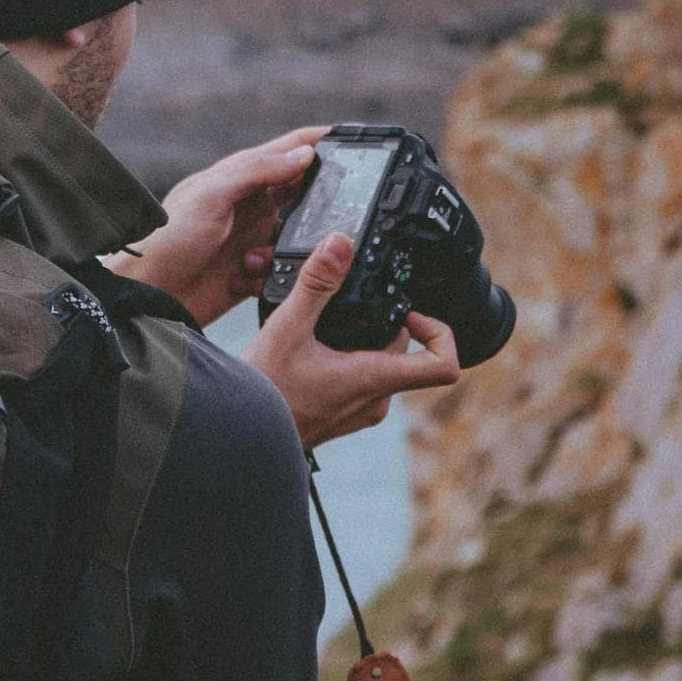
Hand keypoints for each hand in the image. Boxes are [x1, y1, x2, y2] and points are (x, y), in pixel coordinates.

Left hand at [107, 126, 328, 327]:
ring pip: (297, 236)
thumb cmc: (166, 240)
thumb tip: (302, 154)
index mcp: (241, 175)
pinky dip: (272, 275)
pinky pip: (282, 270)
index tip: (358, 142)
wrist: (147, 296)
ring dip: (287, 248)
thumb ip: (256, 172)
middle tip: (326, 217)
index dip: (323, 142)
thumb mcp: (210, 196)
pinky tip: (245, 278)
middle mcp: (252, 204)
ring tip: (254, 257)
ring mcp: (253, 237)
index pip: (291, 149)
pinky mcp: (252, 271)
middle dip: (318, 204)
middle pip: (304, 194)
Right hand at [241, 233, 459, 448]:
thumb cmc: (262, 393)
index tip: (407, 310)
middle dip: (383, 322)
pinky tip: (314, 348)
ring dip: (363, 340)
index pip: (442, 364)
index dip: (438, 331)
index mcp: (374, 378)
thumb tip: (340, 245)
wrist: (239, 436)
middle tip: (348, 303)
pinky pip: (362, 380)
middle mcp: (375, 400)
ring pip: (382, 364)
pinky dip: (348, 358)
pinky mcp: (343, 415)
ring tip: (325, 326)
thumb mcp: (287, 327)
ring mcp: (361, 411)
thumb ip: (316, 283)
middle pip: (406, 352)